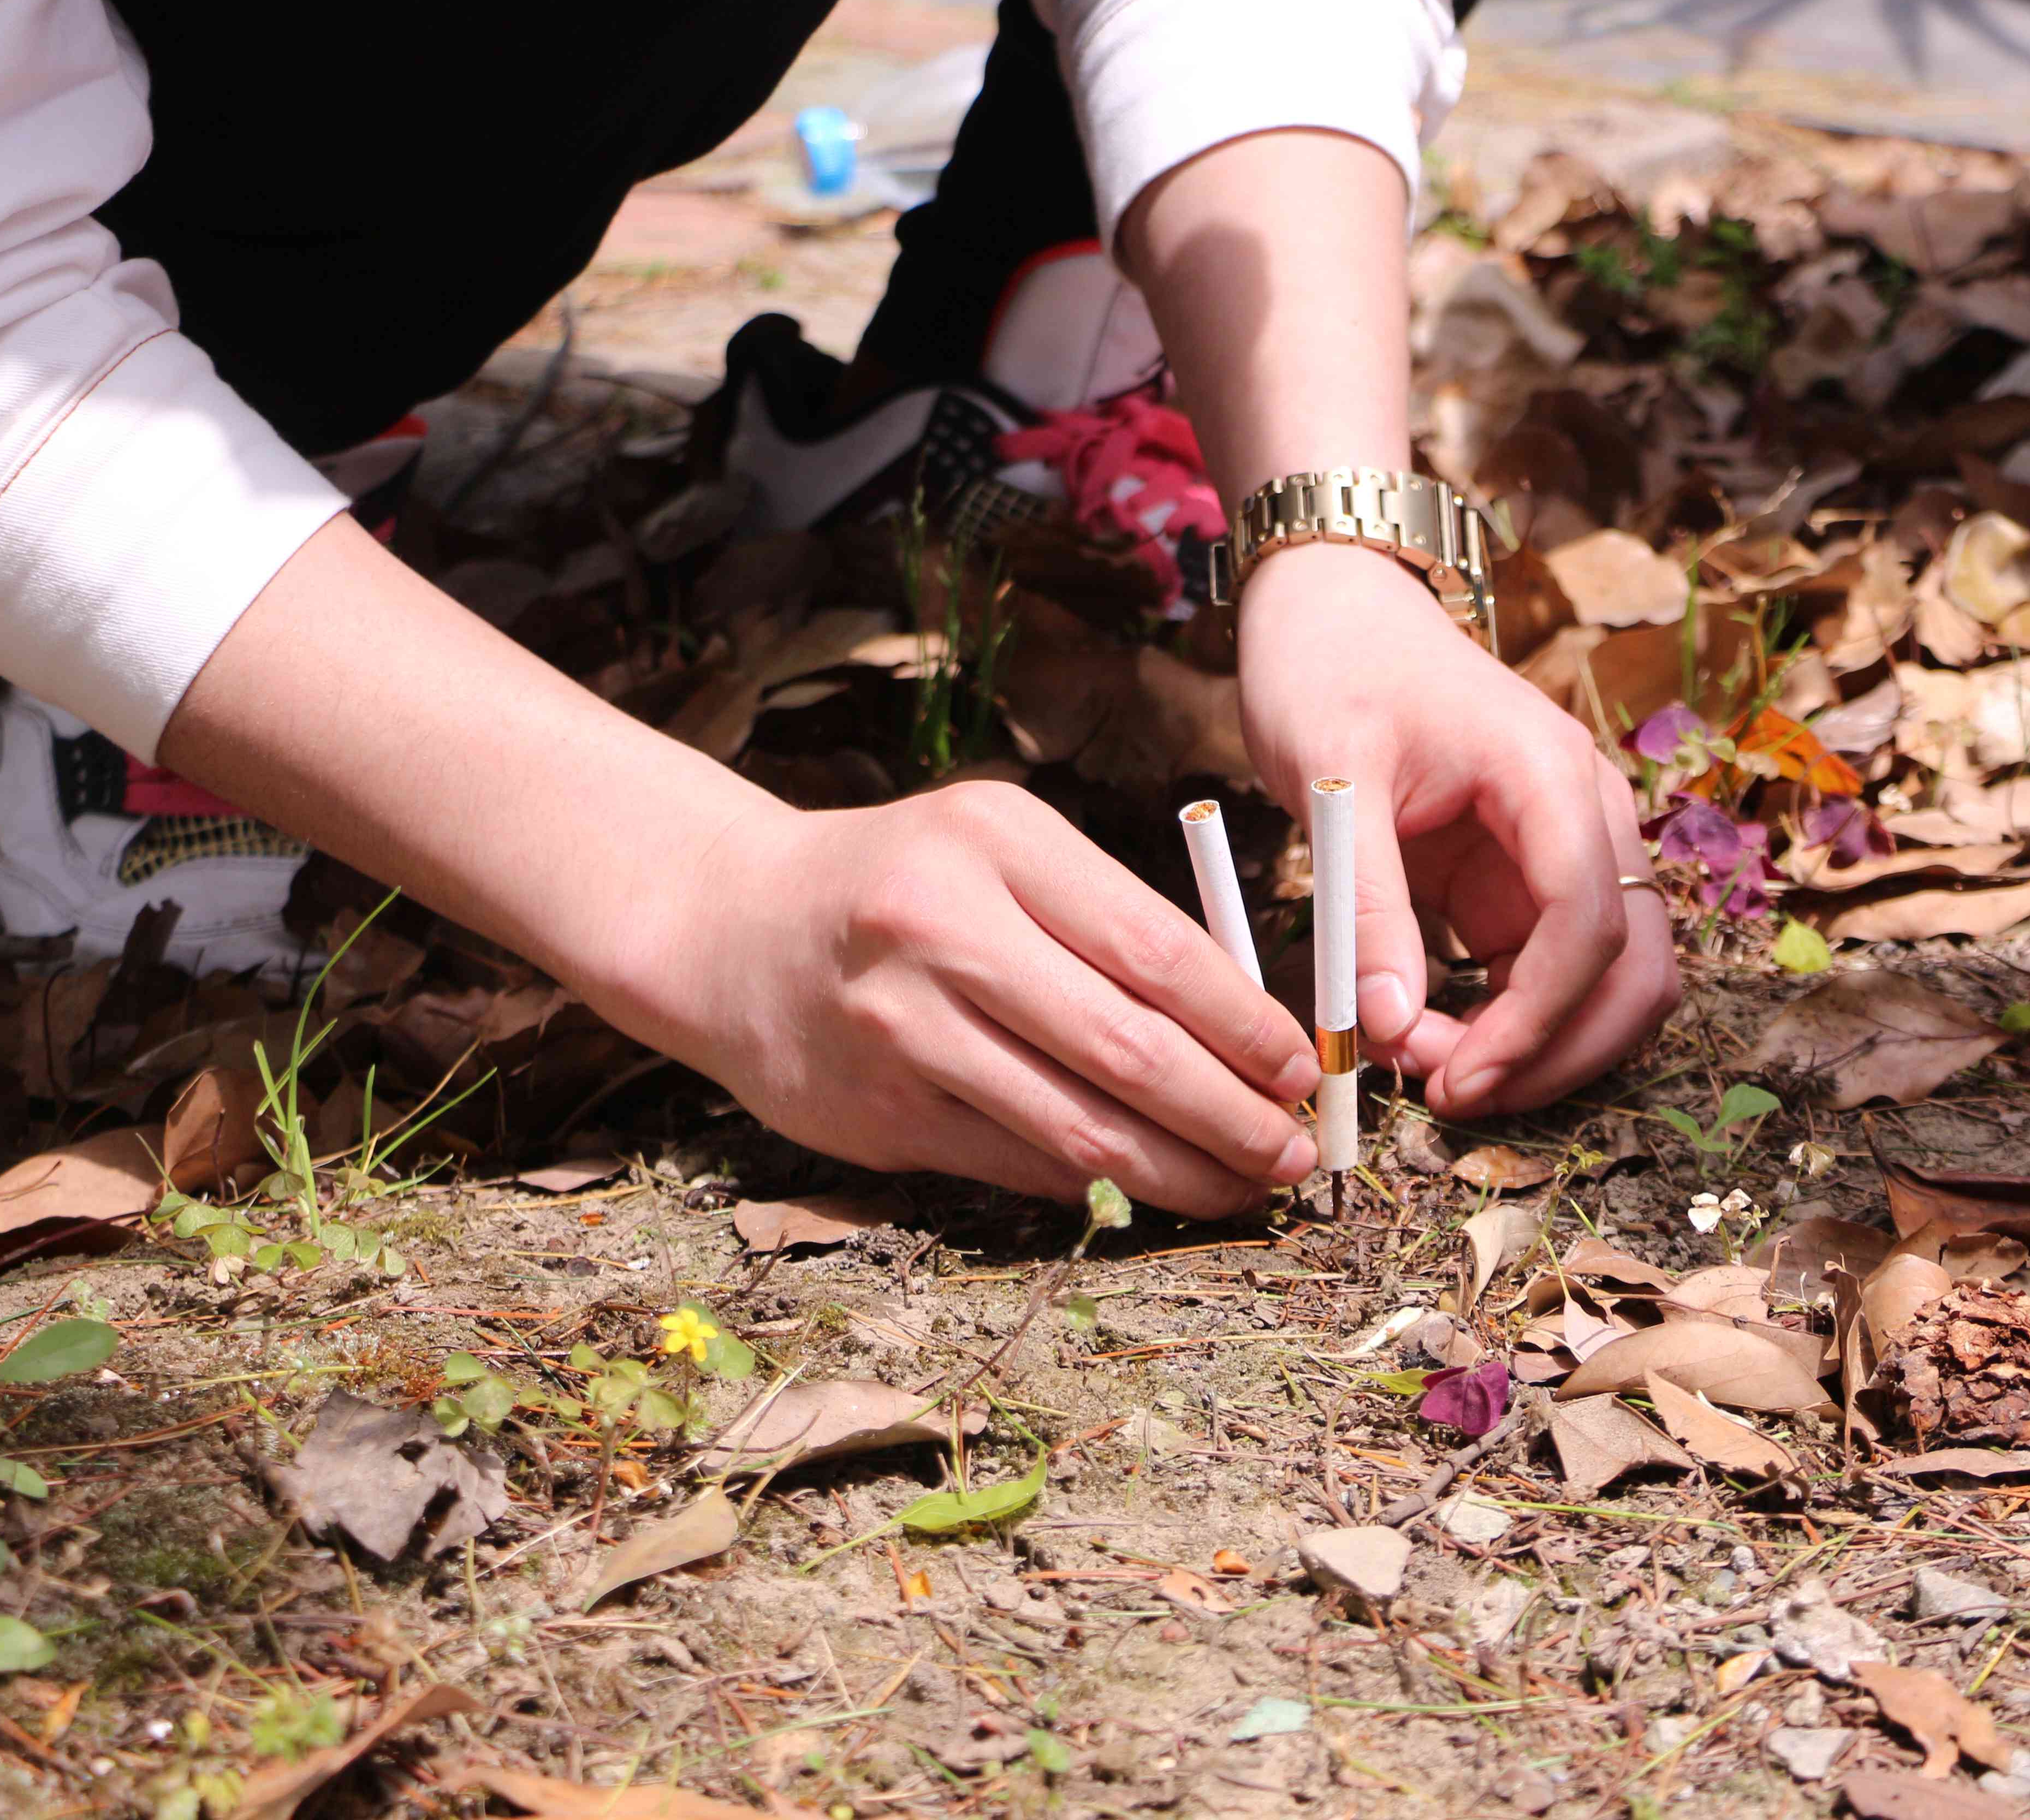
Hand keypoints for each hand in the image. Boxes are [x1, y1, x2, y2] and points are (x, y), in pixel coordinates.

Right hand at [667, 780, 1321, 1216]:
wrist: (729, 928)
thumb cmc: (903, 886)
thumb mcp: (1002, 853)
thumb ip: (1109, 924)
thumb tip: (1245, 1033)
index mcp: (996, 842)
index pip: (1157, 949)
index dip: (1245, 1024)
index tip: (1300, 1067)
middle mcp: (943, 929)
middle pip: (1129, 1049)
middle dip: (1233, 1115)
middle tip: (1297, 1151)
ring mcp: (904, 1029)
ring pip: (1079, 1128)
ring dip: (1182, 1171)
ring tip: (1245, 1185)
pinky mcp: (881, 1115)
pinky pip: (1020, 1165)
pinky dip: (1100, 1186)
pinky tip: (1151, 1187)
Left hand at [1232, 545, 1679, 1116]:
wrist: (1336, 610)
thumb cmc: (1331, 670)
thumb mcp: (1331, 781)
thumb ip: (1363, 903)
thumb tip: (1388, 1027)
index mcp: (1552, 778)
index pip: (1587, 926)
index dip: (1534, 1023)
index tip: (1454, 1079)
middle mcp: (1586, 816)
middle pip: (1632, 971)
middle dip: (1555, 1053)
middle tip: (1449, 1095)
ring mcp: (1567, 851)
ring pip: (1607, 985)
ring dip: (1541, 1047)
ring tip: (1435, 1073)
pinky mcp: (1528, 880)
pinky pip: (1551, 975)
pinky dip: (1510, 1024)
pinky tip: (1435, 1040)